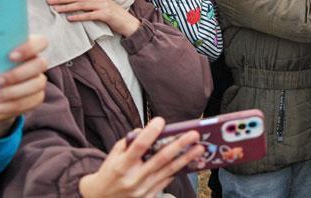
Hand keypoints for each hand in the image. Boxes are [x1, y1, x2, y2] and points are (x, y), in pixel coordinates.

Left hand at [0, 36, 46, 138]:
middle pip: (40, 64)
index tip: (10, 56)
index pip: (40, 42)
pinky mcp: (34, 99)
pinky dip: (4, 108)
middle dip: (19, 74)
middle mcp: (36, 64)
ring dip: (12, 93)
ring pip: (35, 86)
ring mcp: (38, 82)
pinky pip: (26, 105)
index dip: (29, 48)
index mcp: (27, 49)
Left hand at [48, 0, 140, 36]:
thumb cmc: (115, 17)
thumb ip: (91, 5)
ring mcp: (103, 6)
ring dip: (68, 7)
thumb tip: (75, 5)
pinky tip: (70, 18)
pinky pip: (90, 15)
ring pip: (82, 4)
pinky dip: (79, 16)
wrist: (130, 24)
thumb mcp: (102, 8)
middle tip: (50, 0)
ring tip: (56, 9)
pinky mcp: (106, 15)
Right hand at [79, 118, 203, 197]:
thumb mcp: (114, 154)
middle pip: (160, 159)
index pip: (138, 147)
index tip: (161, 121)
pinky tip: (190, 161)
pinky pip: (167, 181)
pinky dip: (179, 170)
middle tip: (194, 135)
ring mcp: (143, 190)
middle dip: (179, 146)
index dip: (150, 133)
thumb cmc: (110, 172)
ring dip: (186, 159)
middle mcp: (133, 179)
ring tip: (200, 148)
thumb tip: (147, 130)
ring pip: (169, 171)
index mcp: (121, 166)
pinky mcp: (149, 197)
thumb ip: (130, 142)